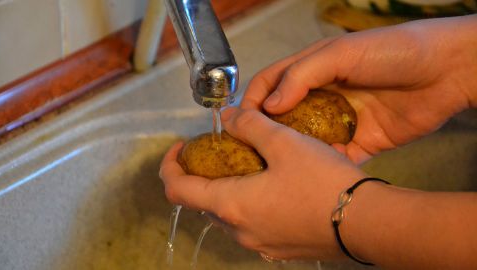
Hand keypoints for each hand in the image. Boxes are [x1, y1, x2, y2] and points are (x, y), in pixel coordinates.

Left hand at [160, 107, 367, 260]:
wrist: (368, 224)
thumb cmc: (323, 183)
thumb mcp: (284, 142)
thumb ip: (249, 124)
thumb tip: (227, 117)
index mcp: (230, 205)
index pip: (177, 189)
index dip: (169, 166)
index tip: (179, 147)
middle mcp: (240, 231)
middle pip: (203, 202)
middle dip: (203, 175)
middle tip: (220, 151)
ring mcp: (261, 244)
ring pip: (230, 214)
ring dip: (228, 189)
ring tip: (249, 164)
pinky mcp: (281, 248)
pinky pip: (253, 224)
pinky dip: (250, 203)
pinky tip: (274, 186)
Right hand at [241, 15, 476, 162]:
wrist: (445, 71)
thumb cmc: (393, 50)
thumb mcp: (341, 53)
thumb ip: (302, 75)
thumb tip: (269, 105)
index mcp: (311, 69)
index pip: (270, 84)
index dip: (252, 102)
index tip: (239, 124)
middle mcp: (321, 95)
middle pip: (283, 117)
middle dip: (266, 134)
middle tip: (251, 154)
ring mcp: (339, 120)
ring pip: (305, 141)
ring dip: (293, 154)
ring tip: (277, 170)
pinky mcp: (360, 142)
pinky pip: (334, 158)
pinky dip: (324, 167)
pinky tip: (315, 175)